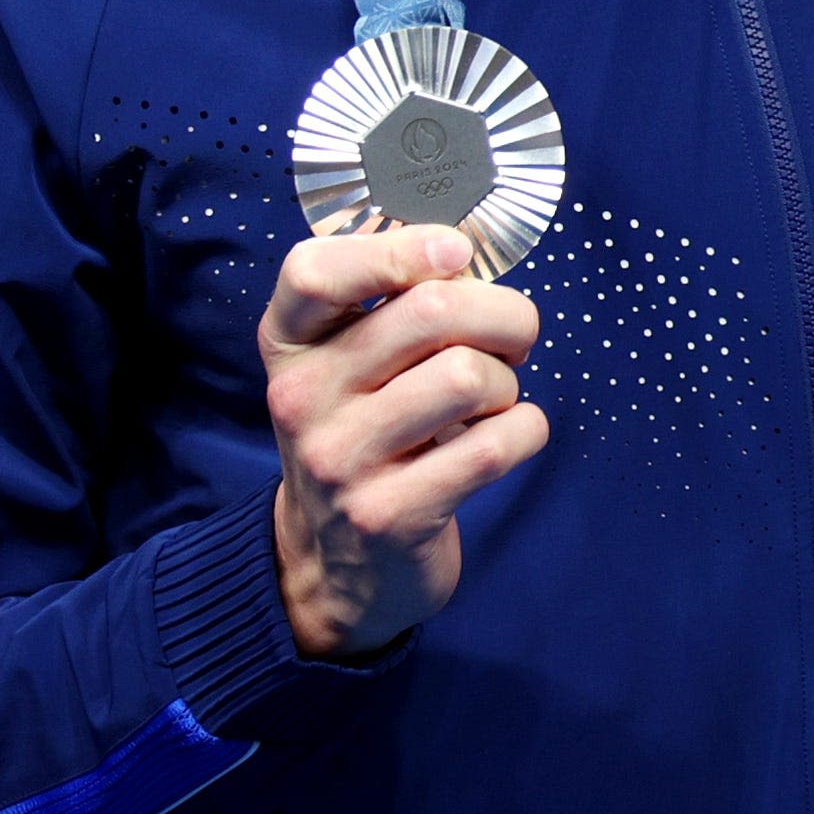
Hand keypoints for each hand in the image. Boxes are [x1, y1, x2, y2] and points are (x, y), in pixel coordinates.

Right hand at [259, 224, 545, 659]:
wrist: (336, 566)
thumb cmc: (366, 435)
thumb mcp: (347, 367)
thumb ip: (390, 304)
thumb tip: (470, 251)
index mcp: (289, 344)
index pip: (313, 270)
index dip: (398, 248)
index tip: (455, 255)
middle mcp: (303, 398)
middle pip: (431, 310)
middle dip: (502, 315)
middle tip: (512, 339)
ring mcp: (342, 460)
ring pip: (469, 376)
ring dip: (506, 383)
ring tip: (490, 402)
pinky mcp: (389, 514)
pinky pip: (497, 443)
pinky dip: (525, 431)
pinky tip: (503, 440)